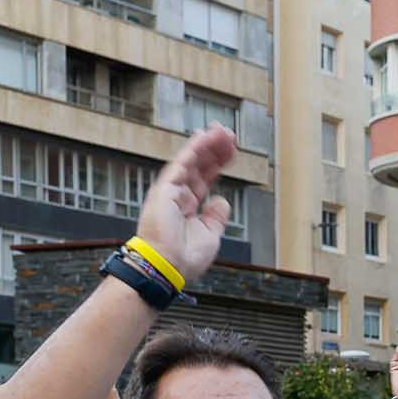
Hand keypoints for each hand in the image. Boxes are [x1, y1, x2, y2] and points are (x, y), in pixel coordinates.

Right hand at [137, 126, 236, 285]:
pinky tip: (206, 136)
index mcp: (188, 206)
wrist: (167, 267)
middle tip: (230, 135)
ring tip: (223, 131)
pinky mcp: (165, 188)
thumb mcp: (211, 235)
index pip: (205, 178)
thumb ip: (216, 216)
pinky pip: (182, 163)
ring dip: (207, 144)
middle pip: (200, 165)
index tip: (232, 151)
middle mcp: (178, 195)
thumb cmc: (184, 257)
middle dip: (215, 149)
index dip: (218, 163)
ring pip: (192, 161)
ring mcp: (170, 190)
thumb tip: (222, 200)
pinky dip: (195, 149)